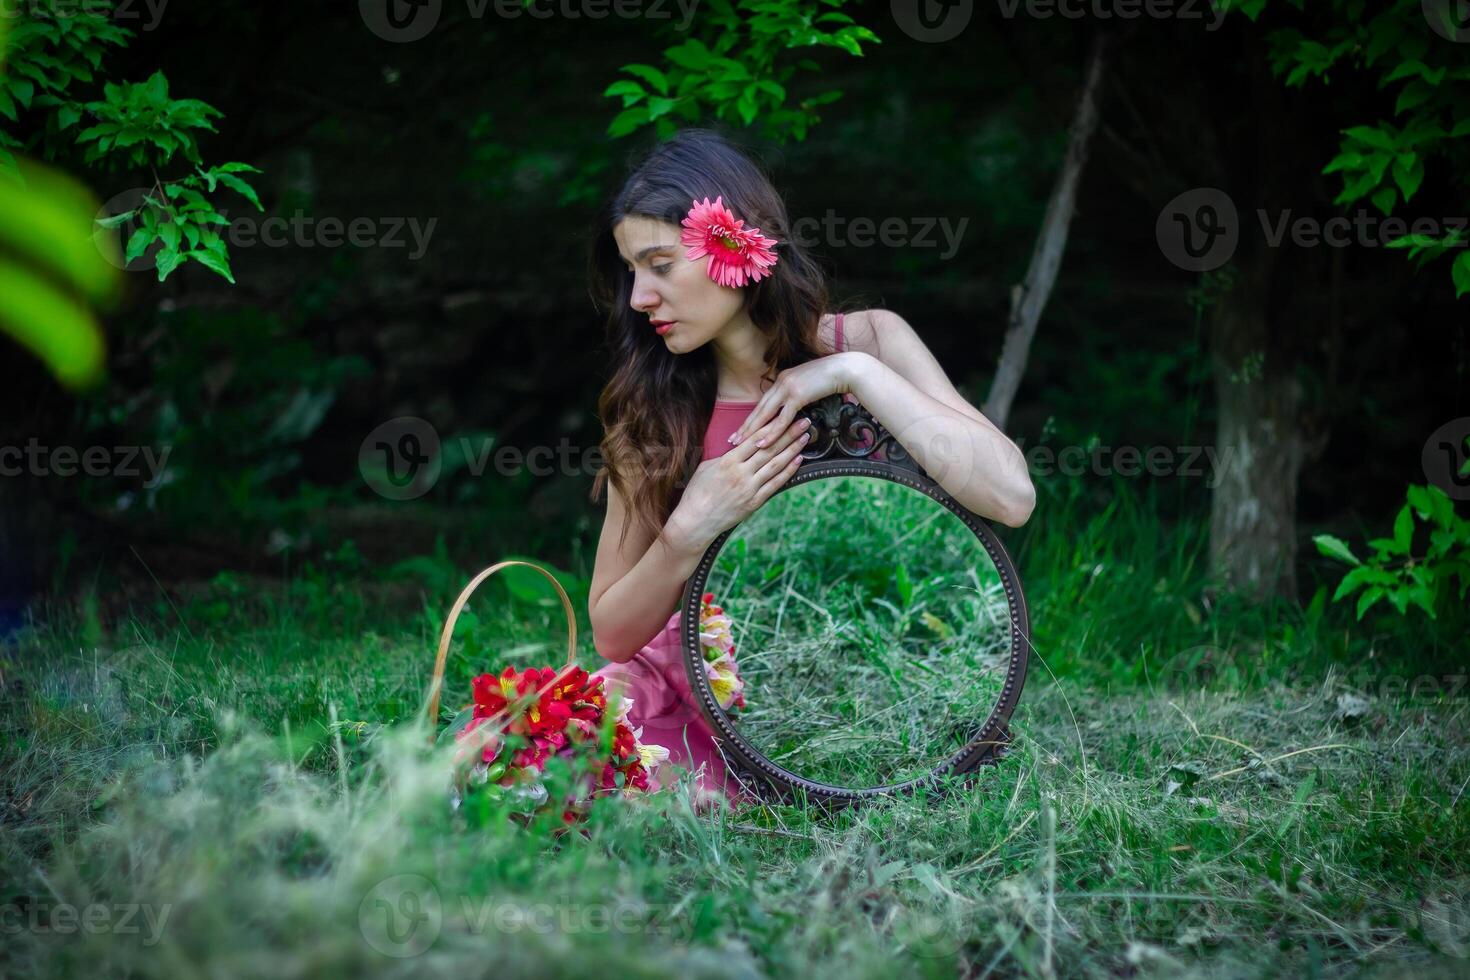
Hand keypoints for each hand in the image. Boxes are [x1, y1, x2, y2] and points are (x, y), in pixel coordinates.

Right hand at [669, 415, 813, 548]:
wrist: (695, 521)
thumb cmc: (697, 492)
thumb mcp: (706, 467)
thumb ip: (726, 456)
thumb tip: (740, 446)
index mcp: (728, 461)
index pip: (755, 439)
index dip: (772, 426)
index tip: (785, 416)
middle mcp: (741, 473)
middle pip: (770, 449)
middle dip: (789, 434)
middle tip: (804, 422)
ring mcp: (749, 488)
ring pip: (776, 465)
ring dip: (793, 450)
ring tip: (805, 438)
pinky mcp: (754, 502)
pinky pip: (775, 484)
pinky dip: (788, 472)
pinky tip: (799, 461)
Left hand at [728, 352, 856, 448]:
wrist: (845, 369)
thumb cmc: (830, 379)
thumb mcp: (808, 385)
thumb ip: (797, 394)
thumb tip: (791, 409)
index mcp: (782, 380)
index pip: (762, 402)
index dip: (751, 417)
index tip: (740, 430)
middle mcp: (781, 383)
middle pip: (759, 408)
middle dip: (745, 426)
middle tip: (732, 439)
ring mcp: (788, 388)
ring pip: (766, 414)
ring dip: (754, 430)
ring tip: (742, 444)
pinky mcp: (797, 396)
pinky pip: (782, 418)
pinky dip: (772, 432)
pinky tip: (763, 442)